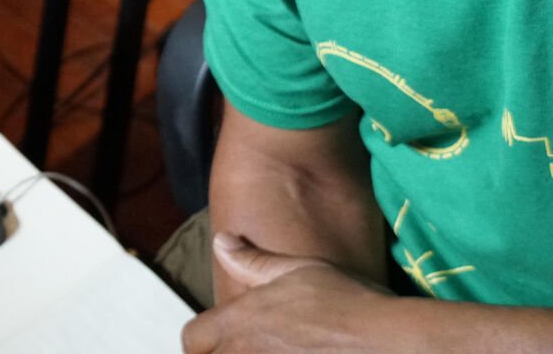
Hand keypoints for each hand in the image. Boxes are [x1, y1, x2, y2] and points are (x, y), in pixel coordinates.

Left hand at [181, 232, 396, 352]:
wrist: (392, 344)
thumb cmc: (347, 302)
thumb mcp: (298, 270)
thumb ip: (252, 262)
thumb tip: (221, 242)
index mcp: (240, 321)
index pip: (192, 338)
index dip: (199, 342)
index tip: (211, 344)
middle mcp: (246, 352)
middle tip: (243, 349)